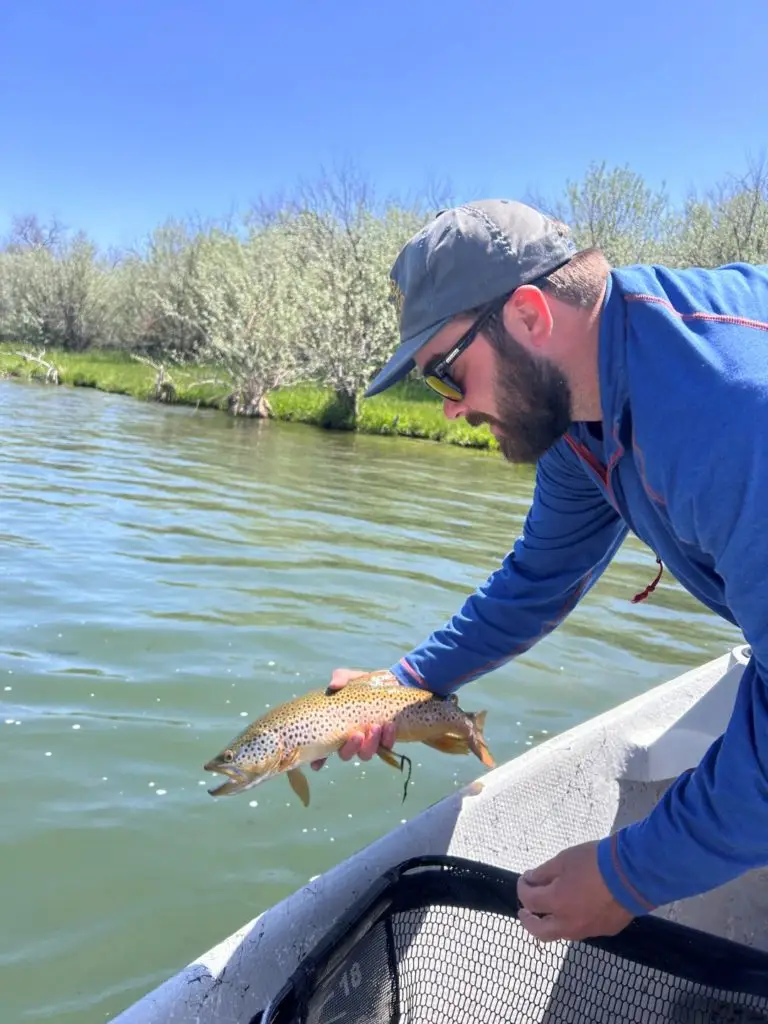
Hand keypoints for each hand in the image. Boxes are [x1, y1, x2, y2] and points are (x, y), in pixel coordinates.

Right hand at [310, 667, 396, 770]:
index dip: (319, 758)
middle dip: (350, 747)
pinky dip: (387, 738)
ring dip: (370, 743)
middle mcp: (350, 739)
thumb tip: (334, 685)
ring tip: (376, 727)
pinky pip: (386, 746)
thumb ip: (341, 678)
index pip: (323, 747)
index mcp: (337, 727)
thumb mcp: (351, 678)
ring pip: (365, 754)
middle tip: (357, 735)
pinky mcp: (385, 740)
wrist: (391, 683)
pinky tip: (389, 725)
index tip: (317, 765)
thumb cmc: (364, 684)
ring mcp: (368, 741)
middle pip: (346, 754)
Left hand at [516, 840, 634, 940]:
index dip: (523, 888)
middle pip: (539, 932)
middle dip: (528, 920)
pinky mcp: (605, 931)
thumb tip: (531, 880)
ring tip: (549, 909)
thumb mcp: (563, 859)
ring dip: (551, 923)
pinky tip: (576, 908)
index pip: (529, 900)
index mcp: (556, 903)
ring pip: (561, 933)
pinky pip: (582, 930)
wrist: (633, 874)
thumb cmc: (594, 862)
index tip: (525, 878)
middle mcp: (568, 924)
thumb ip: (543, 873)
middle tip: (526, 910)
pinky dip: (572, 921)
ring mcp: (587, 931)